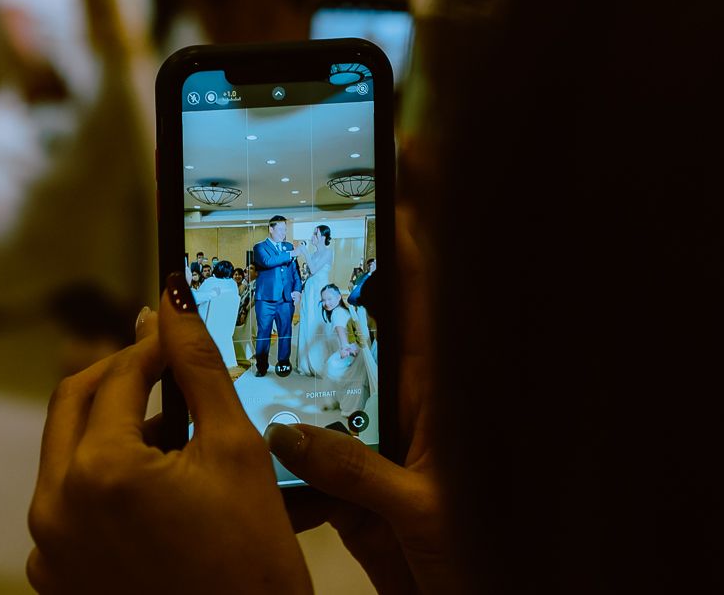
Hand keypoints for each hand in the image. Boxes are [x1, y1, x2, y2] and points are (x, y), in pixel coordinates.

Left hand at [27, 275, 311, 594]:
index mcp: (97, 471)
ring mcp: (49, 550)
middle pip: (74, 405)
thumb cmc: (251, 566)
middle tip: (165, 368)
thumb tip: (172, 300)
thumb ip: (197, 368)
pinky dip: (104, 484)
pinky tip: (156, 489)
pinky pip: (68, 508)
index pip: (116, 375)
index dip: (152, 345)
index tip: (179, 332)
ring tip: (172, 434)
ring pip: (68, 456)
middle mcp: (54, 508)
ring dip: (111, 430)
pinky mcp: (55, 581)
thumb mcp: (235, 452)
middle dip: (119, 379)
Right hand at [273, 222, 456, 594]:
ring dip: (291, 357)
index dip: (410, 233)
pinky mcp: (355, 491)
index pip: (425, 296)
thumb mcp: (425, 513)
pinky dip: (276, 441)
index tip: (395, 168)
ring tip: (246, 312)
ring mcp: (378, 445)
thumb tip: (289, 434)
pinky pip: (305, 454)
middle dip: (332, 275)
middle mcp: (406, 409)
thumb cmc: (483, 563)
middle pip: (367, 323)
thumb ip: (358, 473)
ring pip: (326, 382)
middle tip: (289, 228)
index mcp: (439, 399)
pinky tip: (241, 420)